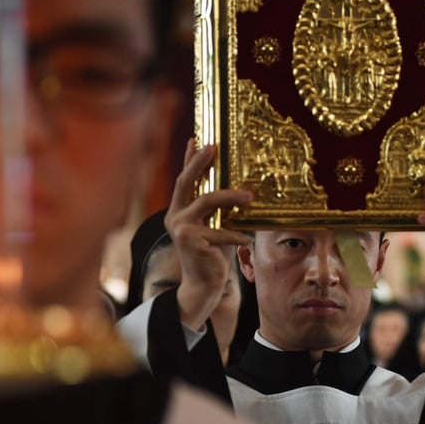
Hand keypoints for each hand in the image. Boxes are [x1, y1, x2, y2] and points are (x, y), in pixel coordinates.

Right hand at [166, 140, 252, 330]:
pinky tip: (246, 239)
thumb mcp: (214, 226)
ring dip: (230, 196)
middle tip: (214, 146)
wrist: (203, 285)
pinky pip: (219, 231)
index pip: (184, 179)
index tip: (198, 137)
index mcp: (178, 211)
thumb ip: (217, 210)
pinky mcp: (190, 240)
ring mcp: (180, 227)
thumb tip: (238, 189)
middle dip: (199, 161)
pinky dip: (235, 234)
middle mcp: (175, 216)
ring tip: (249, 197)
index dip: (189, 158)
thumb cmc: (211, 255)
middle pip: (186, 181)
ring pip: (207, 201)